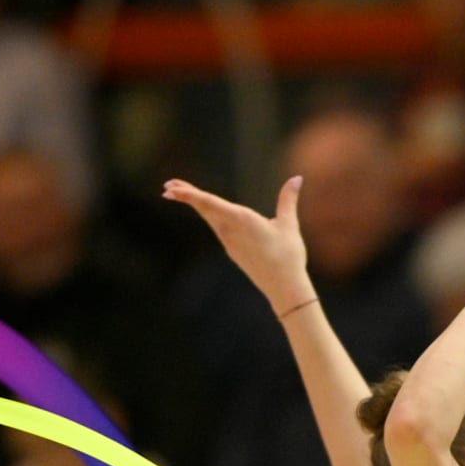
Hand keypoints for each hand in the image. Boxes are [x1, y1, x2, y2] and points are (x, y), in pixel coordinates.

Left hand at [164, 176, 314, 316]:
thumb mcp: (289, 225)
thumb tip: (297, 178)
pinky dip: (208, 215)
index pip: (210, 203)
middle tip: (167, 187)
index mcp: (242, 220)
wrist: (283, 287)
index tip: (172, 189)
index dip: (189, 195)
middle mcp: (231, 230)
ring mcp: (229, 242)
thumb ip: (288, 199)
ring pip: (209, 219)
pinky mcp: (233, 250)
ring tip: (180, 194)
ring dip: (196, 205)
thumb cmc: (288, 255)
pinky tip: (207, 211)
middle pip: (204, 209)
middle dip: (185, 197)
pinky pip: (216, 228)